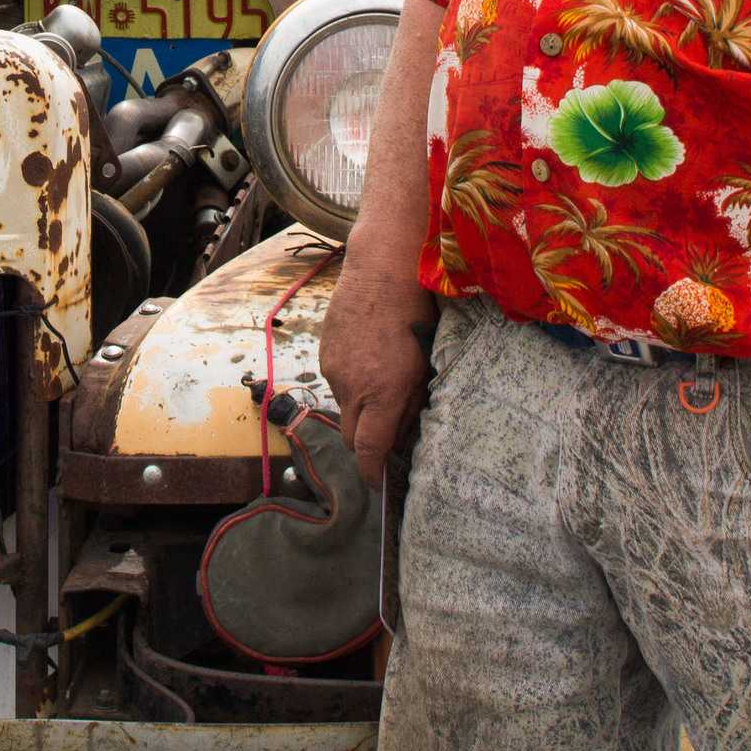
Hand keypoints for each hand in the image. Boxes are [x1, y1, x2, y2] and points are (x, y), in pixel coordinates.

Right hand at [321, 273, 436, 486]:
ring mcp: (334, 369)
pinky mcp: (324, 352)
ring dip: (360, 405)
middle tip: (384, 437)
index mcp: (383, 393)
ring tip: (382, 379)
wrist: (382, 268)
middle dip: (364, 443)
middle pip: (350, 435)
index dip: (370, 472)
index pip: (368, 449)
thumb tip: (406, 432)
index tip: (376, 482)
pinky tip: (369, 358)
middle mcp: (353, 386)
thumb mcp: (425, 364)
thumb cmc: (416, 313)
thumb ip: (412, 403)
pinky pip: (336, 379)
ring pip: (344, 405)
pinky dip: (351, 380)